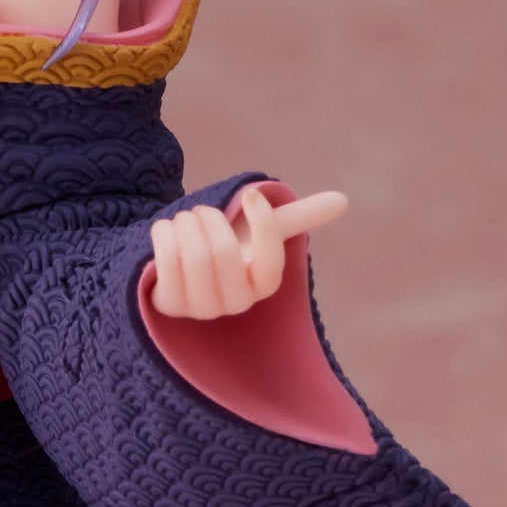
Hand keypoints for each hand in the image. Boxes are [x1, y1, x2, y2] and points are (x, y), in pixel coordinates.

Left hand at [146, 181, 345, 318]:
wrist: (180, 258)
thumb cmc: (229, 240)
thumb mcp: (262, 226)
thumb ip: (299, 216)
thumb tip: (343, 200)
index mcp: (262, 284)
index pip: (271, 260)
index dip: (262, 223)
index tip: (250, 196)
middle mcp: (235, 304)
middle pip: (223, 252)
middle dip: (209, 217)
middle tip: (203, 213)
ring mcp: (200, 310)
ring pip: (193, 255)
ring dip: (185, 223)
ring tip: (184, 221)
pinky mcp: (167, 305)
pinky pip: (166, 260)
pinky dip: (164, 233)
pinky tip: (166, 231)